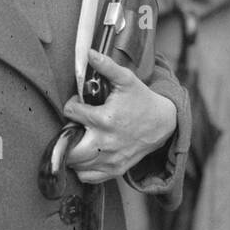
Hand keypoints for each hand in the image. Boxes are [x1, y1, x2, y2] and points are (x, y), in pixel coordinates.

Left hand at [62, 49, 176, 183]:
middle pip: (69, 148)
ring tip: (78, 138)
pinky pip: (88, 177)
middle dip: (66, 135)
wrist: (164, 123)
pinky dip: (82, 168)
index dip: (71, 105)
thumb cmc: (142, 100)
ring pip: (76, 164)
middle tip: (72, 127)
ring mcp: (110, 159)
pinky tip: (85, 154)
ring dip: (72, 151)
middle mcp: (105, 142)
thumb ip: (106, 66)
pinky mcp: (114, 169)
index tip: (78, 104)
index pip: (71, 112)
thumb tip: (89, 52)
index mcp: (104, 119)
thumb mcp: (126, 80)